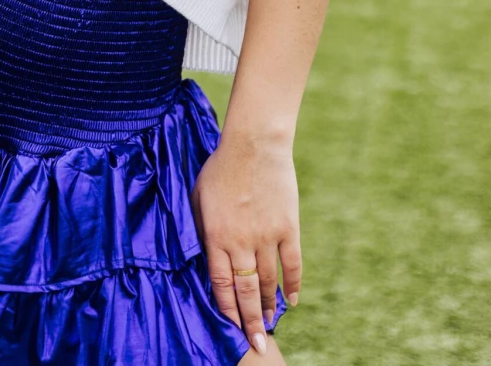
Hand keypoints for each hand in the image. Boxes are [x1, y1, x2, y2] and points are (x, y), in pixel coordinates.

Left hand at [191, 132, 301, 355]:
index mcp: (215, 236)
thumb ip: (200, 228)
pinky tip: (291, 301)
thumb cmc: (219, 168)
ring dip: (269, 306)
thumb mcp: (197, 197)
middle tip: (255, 343)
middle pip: (246, 290)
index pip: (220, 283)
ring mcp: (266, 236)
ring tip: (268, 323)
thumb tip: (202, 254)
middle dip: (249, 320)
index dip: (226, 308)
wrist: (253, 146)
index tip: (230, 326)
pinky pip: (292, 264)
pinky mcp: (288, 228)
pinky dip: (293, 285)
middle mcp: (241, 242)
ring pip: (269, 282)